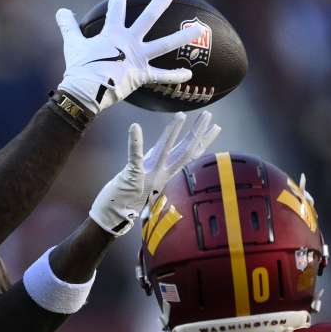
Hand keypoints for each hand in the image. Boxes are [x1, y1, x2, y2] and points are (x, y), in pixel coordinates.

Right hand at [56, 0, 204, 114]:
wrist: (85, 92)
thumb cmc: (78, 68)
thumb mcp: (72, 44)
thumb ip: (68, 26)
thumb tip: (60, 11)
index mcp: (113, 33)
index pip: (116, 7)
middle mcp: (129, 41)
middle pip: (149, 17)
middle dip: (162, 0)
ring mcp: (138, 57)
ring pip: (165, 44)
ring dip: (184, 36)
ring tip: (201, 29)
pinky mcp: (142, 75)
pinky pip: (162, 76)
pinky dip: (175, 76)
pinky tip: (189, 74)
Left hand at [88, 111, 221, 235]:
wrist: (116, 216)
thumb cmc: (129, 200)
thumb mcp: (145, 180)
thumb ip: (152, 167)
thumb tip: (162, 156)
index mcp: (165, 173)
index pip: (188, 154)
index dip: (202, 141)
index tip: (215, 127)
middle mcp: (161, 173)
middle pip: (183, 150)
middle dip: (196, 132)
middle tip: (209, 115)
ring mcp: (148, 174)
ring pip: (164, 150)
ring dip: (172, 132)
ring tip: (180, 114)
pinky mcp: (132, 176)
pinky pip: (134, 157)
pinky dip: (135, 142)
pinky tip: (135, 127)